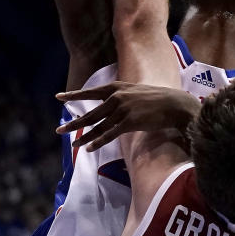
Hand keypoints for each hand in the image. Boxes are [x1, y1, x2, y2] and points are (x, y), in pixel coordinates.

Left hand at [54, 81, 200, 150]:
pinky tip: (88, 148)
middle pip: (91, 113)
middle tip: (59, 130)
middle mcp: (117, 97)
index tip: (59, 97)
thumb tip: (110, 103)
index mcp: (118, 87)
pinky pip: (109, 134)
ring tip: (72, 145)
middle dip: (74, 123)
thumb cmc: (158, 99)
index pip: (91, 92)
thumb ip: (122, 95)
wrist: (175, 104)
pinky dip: (98, 142)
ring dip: (84, 137)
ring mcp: (123, 109)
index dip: (74, 95)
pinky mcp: (129, 122)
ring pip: (98, 126)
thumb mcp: (136, 91)